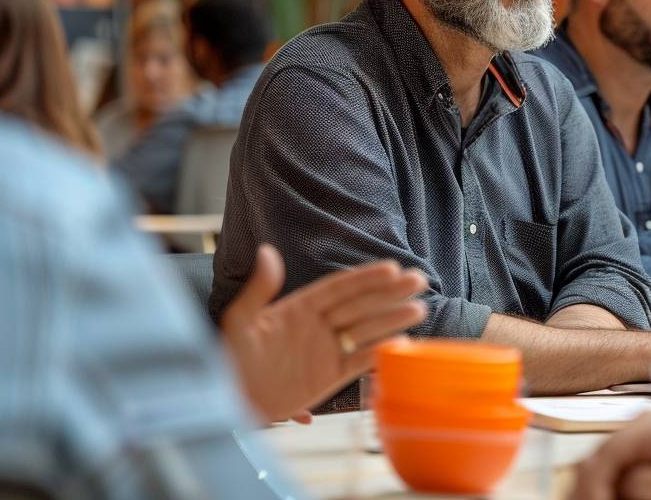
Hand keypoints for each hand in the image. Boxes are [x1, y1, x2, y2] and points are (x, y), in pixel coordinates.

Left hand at [221, 245, 426, 423]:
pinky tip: (402, 343)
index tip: (391, 268)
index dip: (365, 278)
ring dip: (392, 319)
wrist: (230, 400)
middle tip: (418, 280)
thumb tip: (266, 251)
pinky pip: (360, 363)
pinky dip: (381, 354)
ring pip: (366, 330)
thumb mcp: (239, 321)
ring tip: (420, 308)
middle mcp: (319, 325)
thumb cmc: (230, 359)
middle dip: (390, 293)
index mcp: (301, 306)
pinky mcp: (330, 376)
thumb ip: (259, 289)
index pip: (340, 287)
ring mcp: (327, 350)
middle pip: (361, 305)